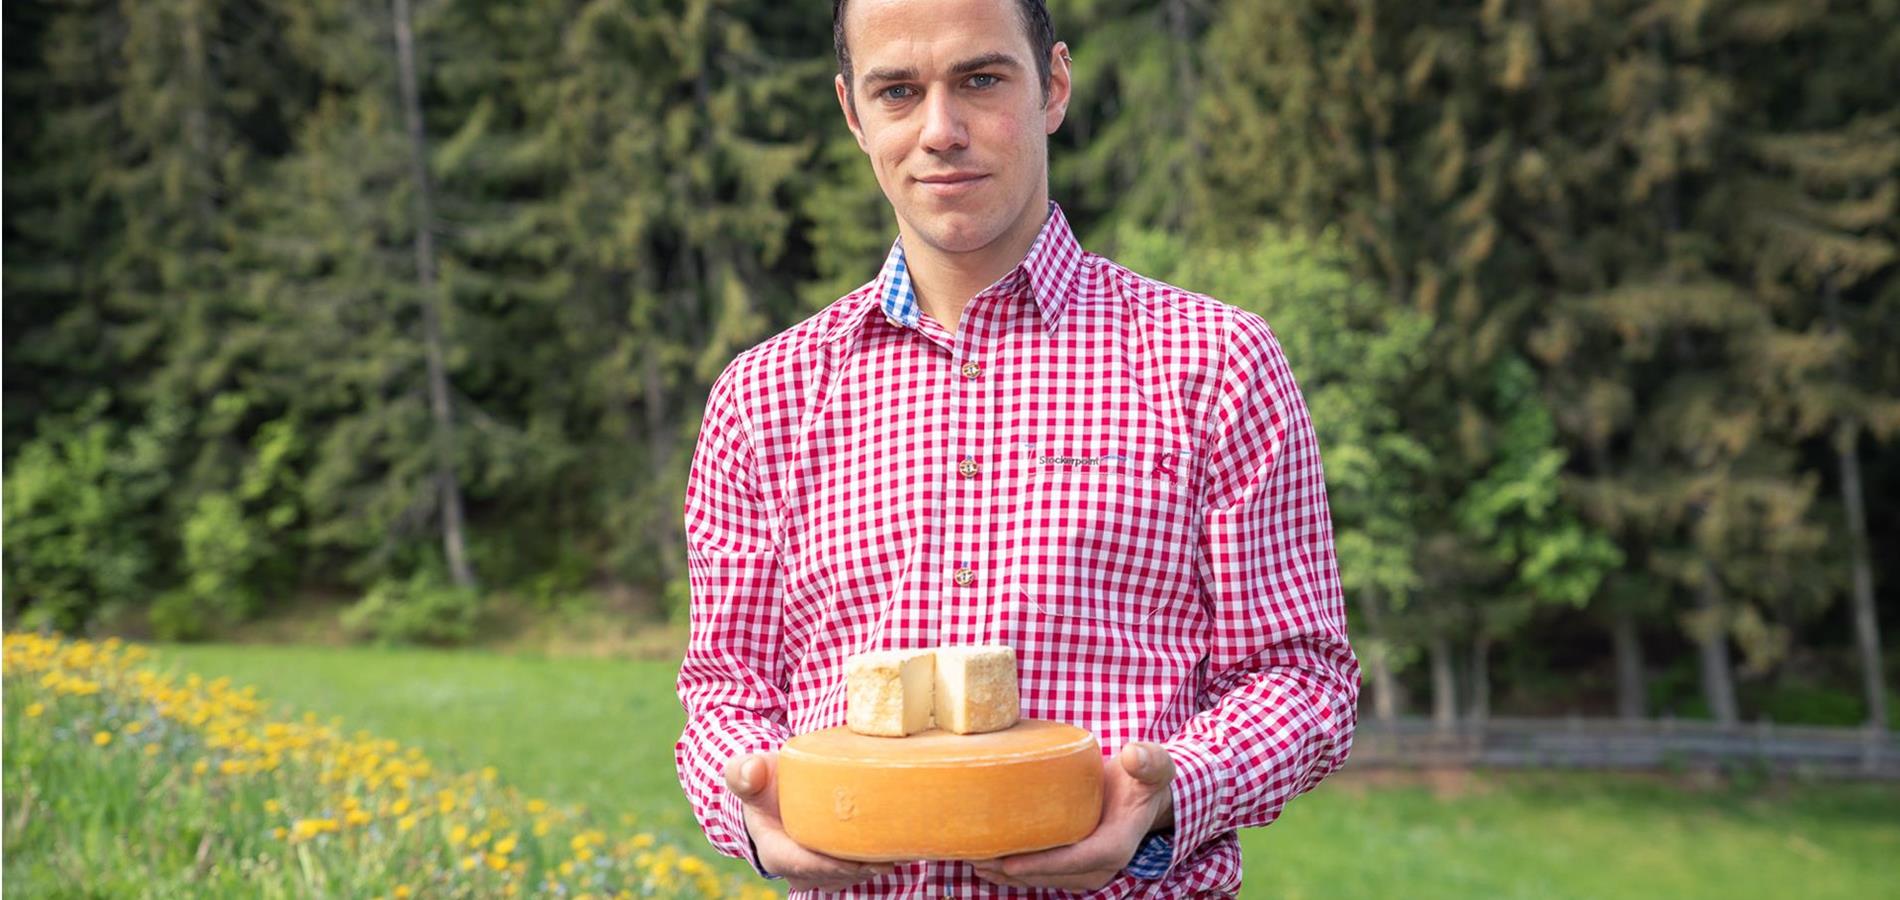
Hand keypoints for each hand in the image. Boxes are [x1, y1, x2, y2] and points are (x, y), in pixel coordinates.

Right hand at [724, 752, 896, 891]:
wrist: (773, 791)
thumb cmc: (763, 782)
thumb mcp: (749, 773)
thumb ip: (745, 772)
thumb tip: (752, 770)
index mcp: (775, 852)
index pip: (805, 865)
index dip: (832, 865)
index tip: (862, 858)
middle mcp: (797, 870)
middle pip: (832, 876)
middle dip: (860, 867)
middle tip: (891, 853)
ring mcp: (818, 872)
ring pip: (848, 876)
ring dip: (872, 865)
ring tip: (897, 848)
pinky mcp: (836, 867)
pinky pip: (857, 871)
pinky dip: (875, 860)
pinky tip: (895, 845)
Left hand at [968, 741, 1175, 891]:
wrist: (1142, 795)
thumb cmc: (1144, 779)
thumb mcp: (1153, 766)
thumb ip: (1149, 761)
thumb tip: (1134, 755)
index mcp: (1116, 845)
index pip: (1077, 859)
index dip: (1042, 864)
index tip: (1009, 863)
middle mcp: (1100, 866)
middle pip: (1051, 874)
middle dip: (1012, 871)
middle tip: (973, 856)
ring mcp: (1084, 870)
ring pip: (1041, 878)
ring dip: (1005, 874)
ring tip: (971, 859)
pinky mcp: (1071, 866)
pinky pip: (1039, 872)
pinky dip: (1012, 871)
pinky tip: (985, 862)